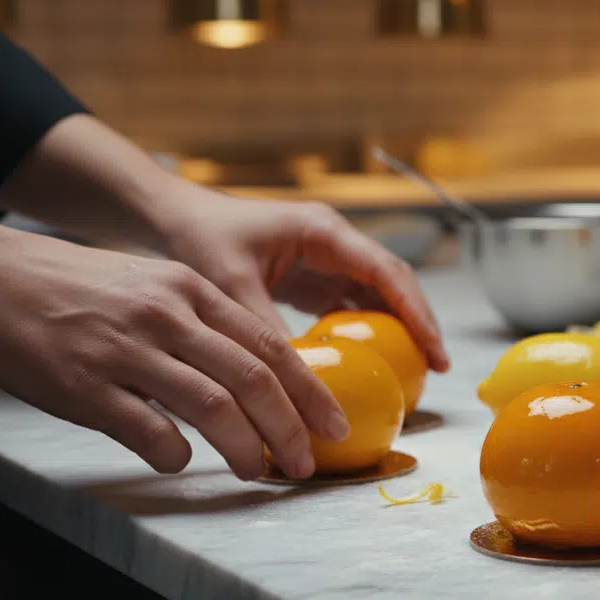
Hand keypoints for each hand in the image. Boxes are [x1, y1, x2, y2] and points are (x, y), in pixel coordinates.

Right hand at [0, 223, 350, 480]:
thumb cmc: (73, 288)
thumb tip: (256, 377)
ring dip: (247, 446)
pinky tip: (181, 461)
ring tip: (261, 470)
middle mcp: (166, 315)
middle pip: (253, 378)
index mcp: (189, 289)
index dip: (310, 389)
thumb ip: (201, 324)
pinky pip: (148, 430)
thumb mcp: (150, 284)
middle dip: (292, 427)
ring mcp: (125, 350)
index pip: (270, 344)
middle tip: (309, 462)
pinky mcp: (85, 385)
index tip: (335, 422)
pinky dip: (175, 453)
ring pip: (212, 405)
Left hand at [159, 188, 449, 371]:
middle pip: (391, 285)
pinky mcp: (307, 280)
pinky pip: (345, 310)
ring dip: (392, 332)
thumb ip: (265, 328)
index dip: (417, 312)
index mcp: (323, 231)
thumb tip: (293, 380)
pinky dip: (358, 338)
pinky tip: (363, 370)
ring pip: (373, 299)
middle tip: (435, 367)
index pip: (387, 272)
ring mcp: (322, 262)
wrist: (164, 219)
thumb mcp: (232, 284)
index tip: (434, 349)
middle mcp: (331, 243)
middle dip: (417, 324)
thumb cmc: (196, 236)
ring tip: (410, 374)